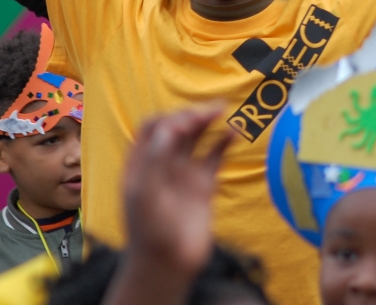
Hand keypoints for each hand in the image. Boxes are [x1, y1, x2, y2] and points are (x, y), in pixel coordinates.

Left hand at [122, 106, 231, 278]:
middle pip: (177, 127)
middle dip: (192, 115)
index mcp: (142, 162)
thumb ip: (156, 159)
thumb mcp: (145, 194)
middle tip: (211, 111)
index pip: (153, 127)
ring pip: (196, 137)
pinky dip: (224, 142)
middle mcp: (162, 163)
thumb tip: (171, 126)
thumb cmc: (149, 232)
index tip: (186, 122)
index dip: (170, 118)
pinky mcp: (203, 185)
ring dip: (207, 121)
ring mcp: (183, 173)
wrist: (167, 265)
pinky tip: (233, 133)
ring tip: (223, 109)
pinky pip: (214, 156)